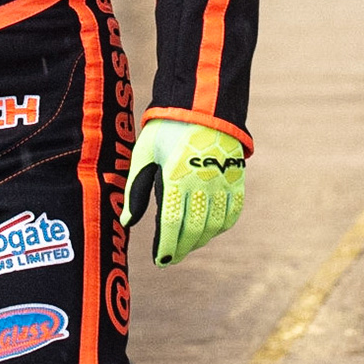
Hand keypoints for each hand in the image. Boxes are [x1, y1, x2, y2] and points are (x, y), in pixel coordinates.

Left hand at [120, 119, 245, 265]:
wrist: (203, 103)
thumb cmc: (167, 128)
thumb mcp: (145, 153)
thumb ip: (136, 189)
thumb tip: (127, 221)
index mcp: (177, 175)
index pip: (173, 223)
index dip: (167, 246)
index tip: (161, 260)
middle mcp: (203, 181)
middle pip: (194, 229)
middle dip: (181, 249)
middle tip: (170, 259)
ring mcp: (223, 181)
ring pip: (214, 225)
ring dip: (200, 240)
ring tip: (186, 245)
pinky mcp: (236, 177)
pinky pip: (232, 212)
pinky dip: (221, 226)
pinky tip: (208, 230)